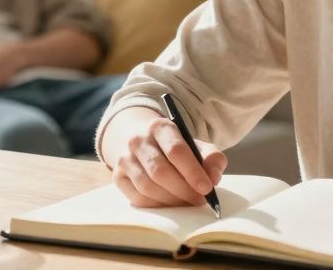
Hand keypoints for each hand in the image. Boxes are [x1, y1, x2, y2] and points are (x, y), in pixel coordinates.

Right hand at [107, 107, 227, 208]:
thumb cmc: (174, 148)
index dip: (192, 172)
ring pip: (148, 187)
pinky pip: (137, 198)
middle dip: (183, 190)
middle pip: (160, 171)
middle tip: (199, 200)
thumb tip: (213, 177)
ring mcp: (125, 158)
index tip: (207, 188)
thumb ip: (211, 158)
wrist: (142, 143)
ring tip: (186, 202)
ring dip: (171, 200)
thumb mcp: (195, 145)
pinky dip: (157, 205)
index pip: (176, 150)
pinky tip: (170, 204)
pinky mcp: (118, 176)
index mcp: (160, 127)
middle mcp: (138, 140)